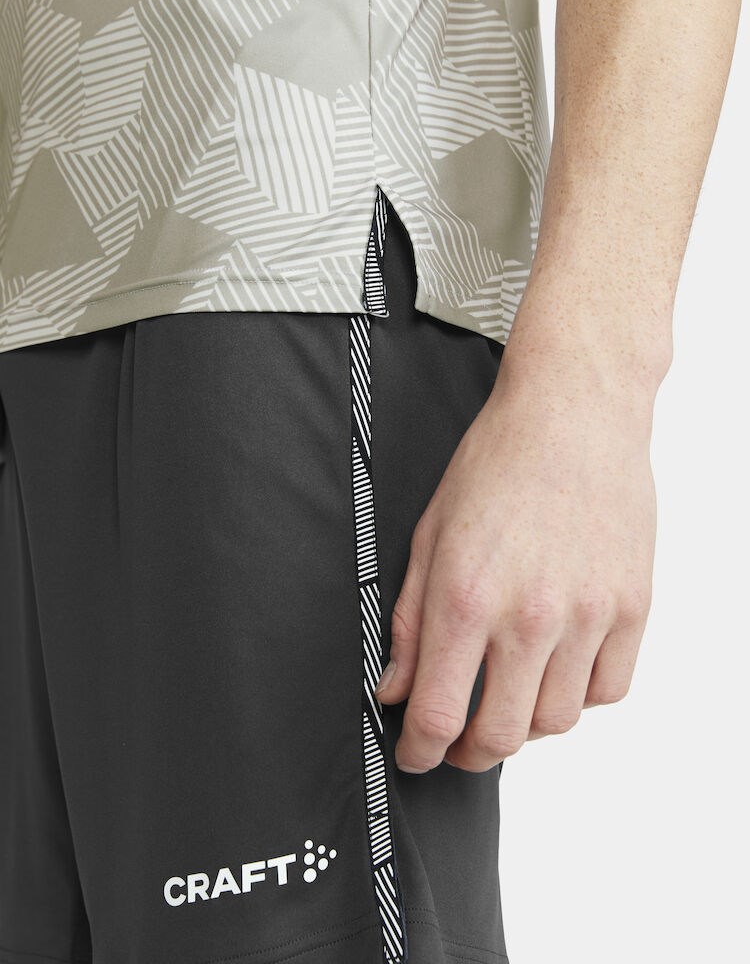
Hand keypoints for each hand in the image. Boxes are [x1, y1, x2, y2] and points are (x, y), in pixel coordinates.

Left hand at [374, 346, 658, 772]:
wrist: (574, 415)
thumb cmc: (496, 464)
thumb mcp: (430, 536)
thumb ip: (408, 622)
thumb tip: (396, 688)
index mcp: (465, 598)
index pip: (438, 714)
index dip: (420, 752)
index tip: (416, 755)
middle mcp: (529, 616)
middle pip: (500, 736)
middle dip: (467, 754)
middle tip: (457, 741)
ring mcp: (588, 614)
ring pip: (557, 722)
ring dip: (525, 724)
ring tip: (508, 695)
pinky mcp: (632, 606)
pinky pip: (608, 689)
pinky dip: (578, 695)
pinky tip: (557, 670)